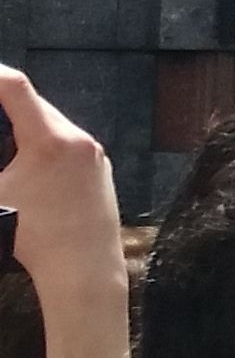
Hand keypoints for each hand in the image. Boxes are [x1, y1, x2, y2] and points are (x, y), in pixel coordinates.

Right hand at [0, 62, 126, 357]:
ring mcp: (95, 154)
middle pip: (35, 105)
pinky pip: (69, 144)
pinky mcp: (101, 169)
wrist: (85, 269)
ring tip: (3, 135)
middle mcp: (79, 140)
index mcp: (51, 139)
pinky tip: (28, 161)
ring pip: (53, 125)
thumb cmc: (34, 235)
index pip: (16, 89)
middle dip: (5, 105)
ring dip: (25, 126)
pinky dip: (45, 143)